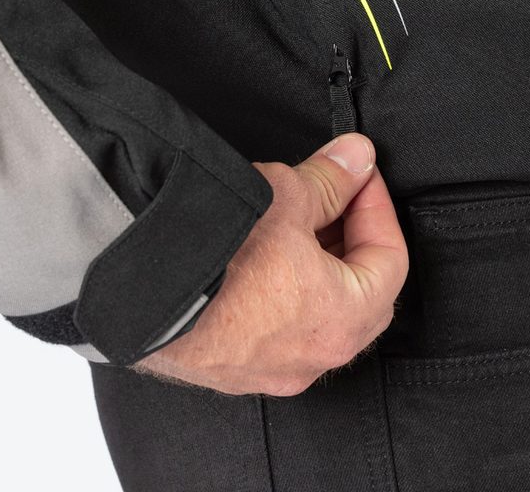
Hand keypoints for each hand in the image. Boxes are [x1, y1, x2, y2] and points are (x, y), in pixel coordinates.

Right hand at [133, 132, 408, 395]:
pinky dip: (281, 293)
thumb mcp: (285, 196)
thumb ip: (329, 178)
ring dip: (316, 267)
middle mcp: (312, 358)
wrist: (138, 288)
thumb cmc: (216, 250)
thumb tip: (356, 158)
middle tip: (335, 195)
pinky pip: (274, 330)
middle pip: (359, 294)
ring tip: (294, 219)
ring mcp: (268, 370)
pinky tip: (259, 258)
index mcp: (344, 319)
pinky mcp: (229, 368)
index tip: (359, 174)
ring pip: (315, 315)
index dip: (377, 206)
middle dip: (351, 238)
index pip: (390, 259)